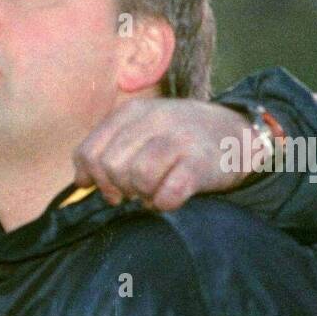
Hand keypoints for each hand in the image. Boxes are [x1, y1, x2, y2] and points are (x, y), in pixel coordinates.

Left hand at [73, 99, 253, 211]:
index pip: (89, 152)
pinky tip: (169, 197)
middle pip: (111, 167)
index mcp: (132, 112)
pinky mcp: (199, 163)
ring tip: (153, 191)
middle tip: (133, 191)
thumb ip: (108, 149)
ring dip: (141, 194)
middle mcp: (154, 120)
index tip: (105, 187)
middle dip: (116, 187)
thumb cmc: (179, 138)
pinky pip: (168, 195)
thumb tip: (80, 182)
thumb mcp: (141, 130)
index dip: (92, 177)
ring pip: (137, 178)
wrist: (236, 134)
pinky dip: (163, 203)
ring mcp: (179, 140)